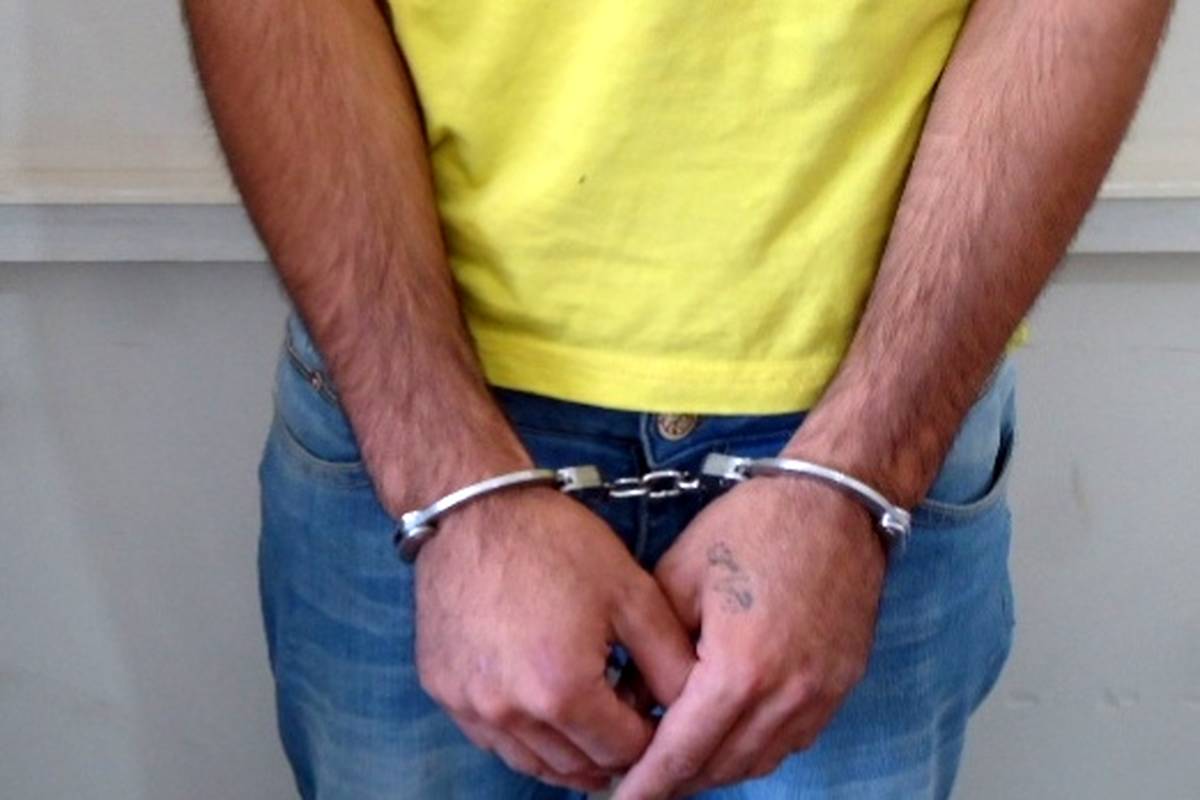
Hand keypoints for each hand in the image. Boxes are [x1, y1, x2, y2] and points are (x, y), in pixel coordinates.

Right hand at [415, 487, 696, 791]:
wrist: (475, 507)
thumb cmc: (555, 542)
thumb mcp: (631, 592)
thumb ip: (669, 658)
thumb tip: (695, 707)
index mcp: (562, 691)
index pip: (624, 752)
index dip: (652, 737)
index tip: (657, 711)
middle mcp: (510, 713)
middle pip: (580, 767)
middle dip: (613, 750)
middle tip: (630, 717)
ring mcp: (470, 707)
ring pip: (535, 764)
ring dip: (571, 752)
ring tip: (594, 721)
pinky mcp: (443, 693)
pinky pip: (495, 741)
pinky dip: (527, 738)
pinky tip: (546, 706)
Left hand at [615, 477, 886, 798]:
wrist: (835, 502)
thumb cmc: (752, 527)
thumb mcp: (677, 578)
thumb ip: (648, 652)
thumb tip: (625, 703)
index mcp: (740, 670)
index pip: (683, 753)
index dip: (645, 785)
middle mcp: (786, 696)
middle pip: (720, 768)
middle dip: (676, 782)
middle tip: (638, 782)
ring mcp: (820, 696)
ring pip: (758, 762)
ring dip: (714, 768)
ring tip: (676, 762)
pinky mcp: (840, 686)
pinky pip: (790, 740)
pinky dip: (753, 748)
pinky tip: (725, 733)